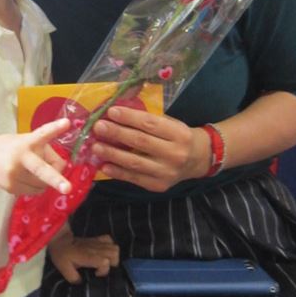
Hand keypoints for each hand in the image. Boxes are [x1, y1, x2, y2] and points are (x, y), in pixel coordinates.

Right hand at [0, 118, 72, 195]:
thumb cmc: (18, 149)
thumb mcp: (32, 142)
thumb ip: (48, 154)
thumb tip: (59, 171)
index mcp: (29, 141)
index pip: (43, 133)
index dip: (55, 129)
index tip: (67, 123)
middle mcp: (21, 156)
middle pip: (41, 169)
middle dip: (56, 180)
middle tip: (68, 189)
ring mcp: (14, 172)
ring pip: (43, 184)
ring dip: (44, 180)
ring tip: (30, 170)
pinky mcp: (11, 186)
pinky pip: (35, 191)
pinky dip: (36, 187)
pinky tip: (24, 177)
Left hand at [49, 228, 119, 283]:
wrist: (60, 240)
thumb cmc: (62, 255)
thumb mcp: (64, 270)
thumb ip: (74, 278)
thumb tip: (82, 283)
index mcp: (87, 256)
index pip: (104, 262)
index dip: (103, 271)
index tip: (95, 275)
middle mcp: (95, 249)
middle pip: (114, 254)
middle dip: (112, 264)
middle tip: (102, 269)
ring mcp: (97, 242)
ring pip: (115, 248)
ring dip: (113, 257)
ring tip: (105, 262)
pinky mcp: (97, 239)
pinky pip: (110, 240)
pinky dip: (110, 247)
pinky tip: (105, 253)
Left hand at [91, 108, 210, 191]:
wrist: (199, 159)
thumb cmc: (179, 137)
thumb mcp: (172, 123)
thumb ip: (150, 118)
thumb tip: (118, 111)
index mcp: (179, 134)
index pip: (150, 124)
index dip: (129, 117)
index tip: (111, 111)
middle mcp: (175, 154)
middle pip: (140, 142)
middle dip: (117, 133)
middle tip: (98, 127)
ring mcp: (167, 172)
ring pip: (135, 162)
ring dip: (112, 154)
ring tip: (96, 147)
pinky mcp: (159, 185)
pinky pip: (134, 178)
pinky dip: (118, 172)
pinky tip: (104, 165)